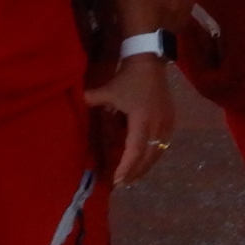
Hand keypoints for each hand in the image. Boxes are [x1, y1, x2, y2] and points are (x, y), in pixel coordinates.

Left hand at [85, 58, 176, 185]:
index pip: (135, 151)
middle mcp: (157, 124)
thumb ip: (90, 100)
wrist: (150, 61)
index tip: (116, 179)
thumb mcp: (108, 90)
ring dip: (146, 166)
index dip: (126, 167)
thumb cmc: (128, 78)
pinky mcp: (171, 120)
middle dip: (135, 172)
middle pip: (148, 156)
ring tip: (133, 177)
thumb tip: (74, 106)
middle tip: (122, 183)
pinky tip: (146, 160)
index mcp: (141, 120)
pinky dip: (154, 155)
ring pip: (158, 152)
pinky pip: (163, 144)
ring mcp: (167, 123)